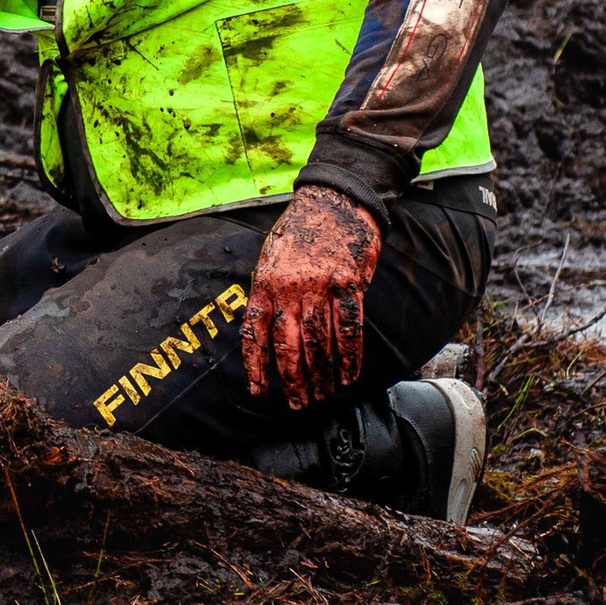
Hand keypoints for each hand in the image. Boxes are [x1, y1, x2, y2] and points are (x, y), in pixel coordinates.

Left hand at [242, 188, 381, 409]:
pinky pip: (349, 329)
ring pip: (319, 344)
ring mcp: (320, 287)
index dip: (256, 365)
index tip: (258, 390)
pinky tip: (349, 376)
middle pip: (289, 346)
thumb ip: (269, 292)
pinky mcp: (349, 284)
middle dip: (292, 380)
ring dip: (322, 376)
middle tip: (297, 404)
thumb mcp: (272, 257)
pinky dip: (350, 358)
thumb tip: (264, 330)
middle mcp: (290, 288)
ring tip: (323, 396)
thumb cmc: (301, 231)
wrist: (335, 200)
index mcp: (265, 282)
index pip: (255, 332)